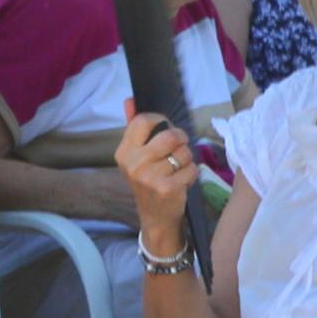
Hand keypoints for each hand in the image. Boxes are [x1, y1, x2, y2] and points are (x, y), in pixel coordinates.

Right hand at [119, 114, 207, 235]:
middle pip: (170, 135)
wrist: (155, 217)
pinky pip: (192, 168)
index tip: (166, 128)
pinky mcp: (168, 188)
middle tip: (179, 147)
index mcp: (123, 152)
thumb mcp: (136, 156)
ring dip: (187, 159)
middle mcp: (133, 163)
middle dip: (181, 139)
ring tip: (178, 168)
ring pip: (184, 152)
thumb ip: (134, 127)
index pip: (143, 121)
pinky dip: (193, 173)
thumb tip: (130, 100)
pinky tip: (182, 181)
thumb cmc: (148, 181)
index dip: (161, 120)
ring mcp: (150, 177)